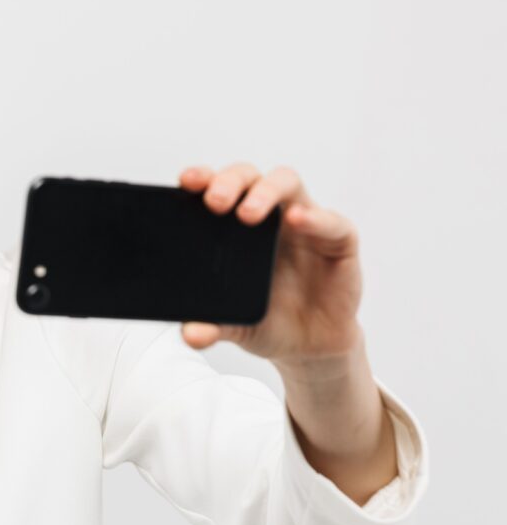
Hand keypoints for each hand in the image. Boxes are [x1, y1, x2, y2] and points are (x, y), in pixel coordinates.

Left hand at [175, 163, 362, 364]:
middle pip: (248, 177)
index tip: (185, 182)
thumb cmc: (266, 320)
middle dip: (230, 181)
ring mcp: (304, 224)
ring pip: (287, 183)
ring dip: (266, 191)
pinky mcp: (338, 241)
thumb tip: (189, 334)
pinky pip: (331, 221)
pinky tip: (297, 220)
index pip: (217, 188)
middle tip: (215, 202)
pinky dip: (314, 217)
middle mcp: (268, 216)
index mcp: (235, 228)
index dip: (202, 178)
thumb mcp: (233, 325)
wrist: (309, 347)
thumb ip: (212, 325)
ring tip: (248, 213)